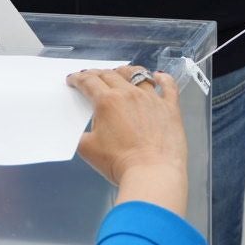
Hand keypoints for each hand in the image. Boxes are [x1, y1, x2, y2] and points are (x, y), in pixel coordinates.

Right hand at [68, 67, 187, 215]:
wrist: (152, 173)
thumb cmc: (121, 164)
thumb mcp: (88, 149)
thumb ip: (82, 135)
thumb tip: (84, 131)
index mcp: (107, 102)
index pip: (89, 82)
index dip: (78, 79)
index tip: (74, 79)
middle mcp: (129, 94)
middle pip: (110, 75)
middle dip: (97, 73)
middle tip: (91, 76)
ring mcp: (152, 99)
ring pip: (138, 74)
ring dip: (125, 71)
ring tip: (120, 72)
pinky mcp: (170, 108)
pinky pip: (168, 86)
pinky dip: (162, 78)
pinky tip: (159, 76)